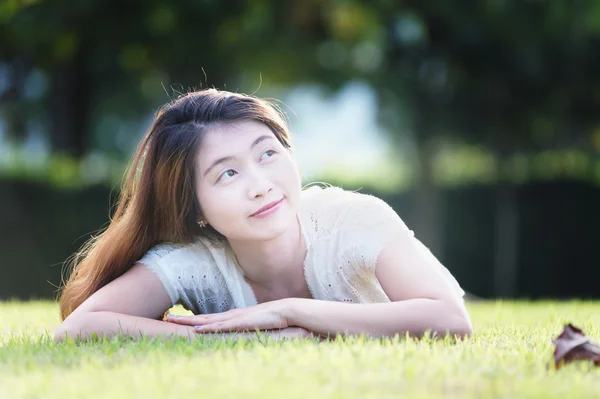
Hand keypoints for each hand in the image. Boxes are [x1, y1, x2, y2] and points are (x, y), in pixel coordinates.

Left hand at [165, 299, 295, 333]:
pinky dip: (208, 328)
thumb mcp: (256, 323)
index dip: (195, 319)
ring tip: (175, 321)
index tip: (181, 320)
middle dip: (185, 319)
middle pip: (203, 317)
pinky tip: (198, 329)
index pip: (210, 317)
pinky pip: (221, 326)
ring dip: (191, 322)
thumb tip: (240, 331)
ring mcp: (235, 318)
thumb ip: (247, 326)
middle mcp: (231, 315)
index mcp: (233, 316)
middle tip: (169, 318)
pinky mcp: (241, 322)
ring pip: (208, 320)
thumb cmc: (273, 317)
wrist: (286, 310)